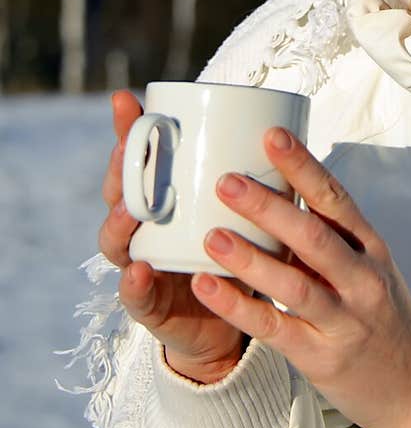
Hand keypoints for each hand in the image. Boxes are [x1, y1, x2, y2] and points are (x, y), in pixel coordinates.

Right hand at [99, 90, 245, 383]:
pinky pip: (137, 297)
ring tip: (131, 210)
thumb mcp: (243, 214)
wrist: (229, 326)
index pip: (136, 161)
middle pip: (118, 195)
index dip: (128, 131)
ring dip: (119, 223)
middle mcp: (143, 231)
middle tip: (125, 149)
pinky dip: (135, 286)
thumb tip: (276, 122)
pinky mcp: (150, 307)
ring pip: (116, 241)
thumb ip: (248, 180)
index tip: (127, 100)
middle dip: (118, 171)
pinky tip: (139, 273)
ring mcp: (140, 267)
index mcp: (161, 201)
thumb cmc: (237, 256)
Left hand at [190, 128, 410, 427]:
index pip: (336, 198)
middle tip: (226, 181)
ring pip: (294, 284)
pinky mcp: (322, 357)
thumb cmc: (381, 315)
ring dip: (250, 258)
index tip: (272, 136)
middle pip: (314, 236)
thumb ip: (329, 234)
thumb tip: (276, 187)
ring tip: (210, 235)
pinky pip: (275, 329)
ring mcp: (345, 320)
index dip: (303, 166)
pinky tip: (209, 287)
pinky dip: (239, 306)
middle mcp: (362, 279)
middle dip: (269, 207)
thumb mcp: (367, 265)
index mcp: (371, 247)